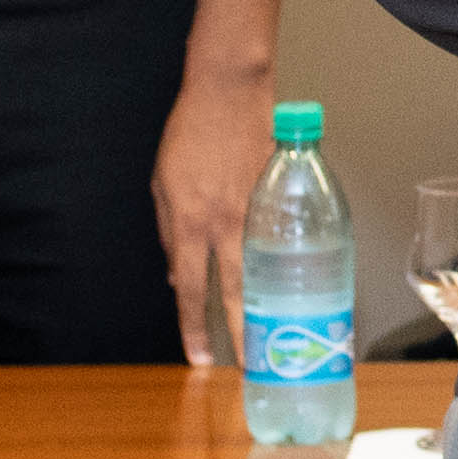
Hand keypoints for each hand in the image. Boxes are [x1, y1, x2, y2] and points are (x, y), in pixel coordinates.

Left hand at [153, 78, 275, 368]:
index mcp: (189, 224)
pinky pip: (284, 240)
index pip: (192, 289)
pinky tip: (295, 281)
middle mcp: (224, 225)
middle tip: (253, 365)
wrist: (228, 93)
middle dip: (244, 333)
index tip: (200, 358)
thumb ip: (169, 234)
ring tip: (282, 334)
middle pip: (238, 292)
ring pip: (268, 271)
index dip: (194, 328)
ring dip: (273, 307)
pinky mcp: (282, 200)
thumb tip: (176, 275)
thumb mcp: (162, 186)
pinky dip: (288, 264)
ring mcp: (258, 213)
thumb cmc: (189, 135)